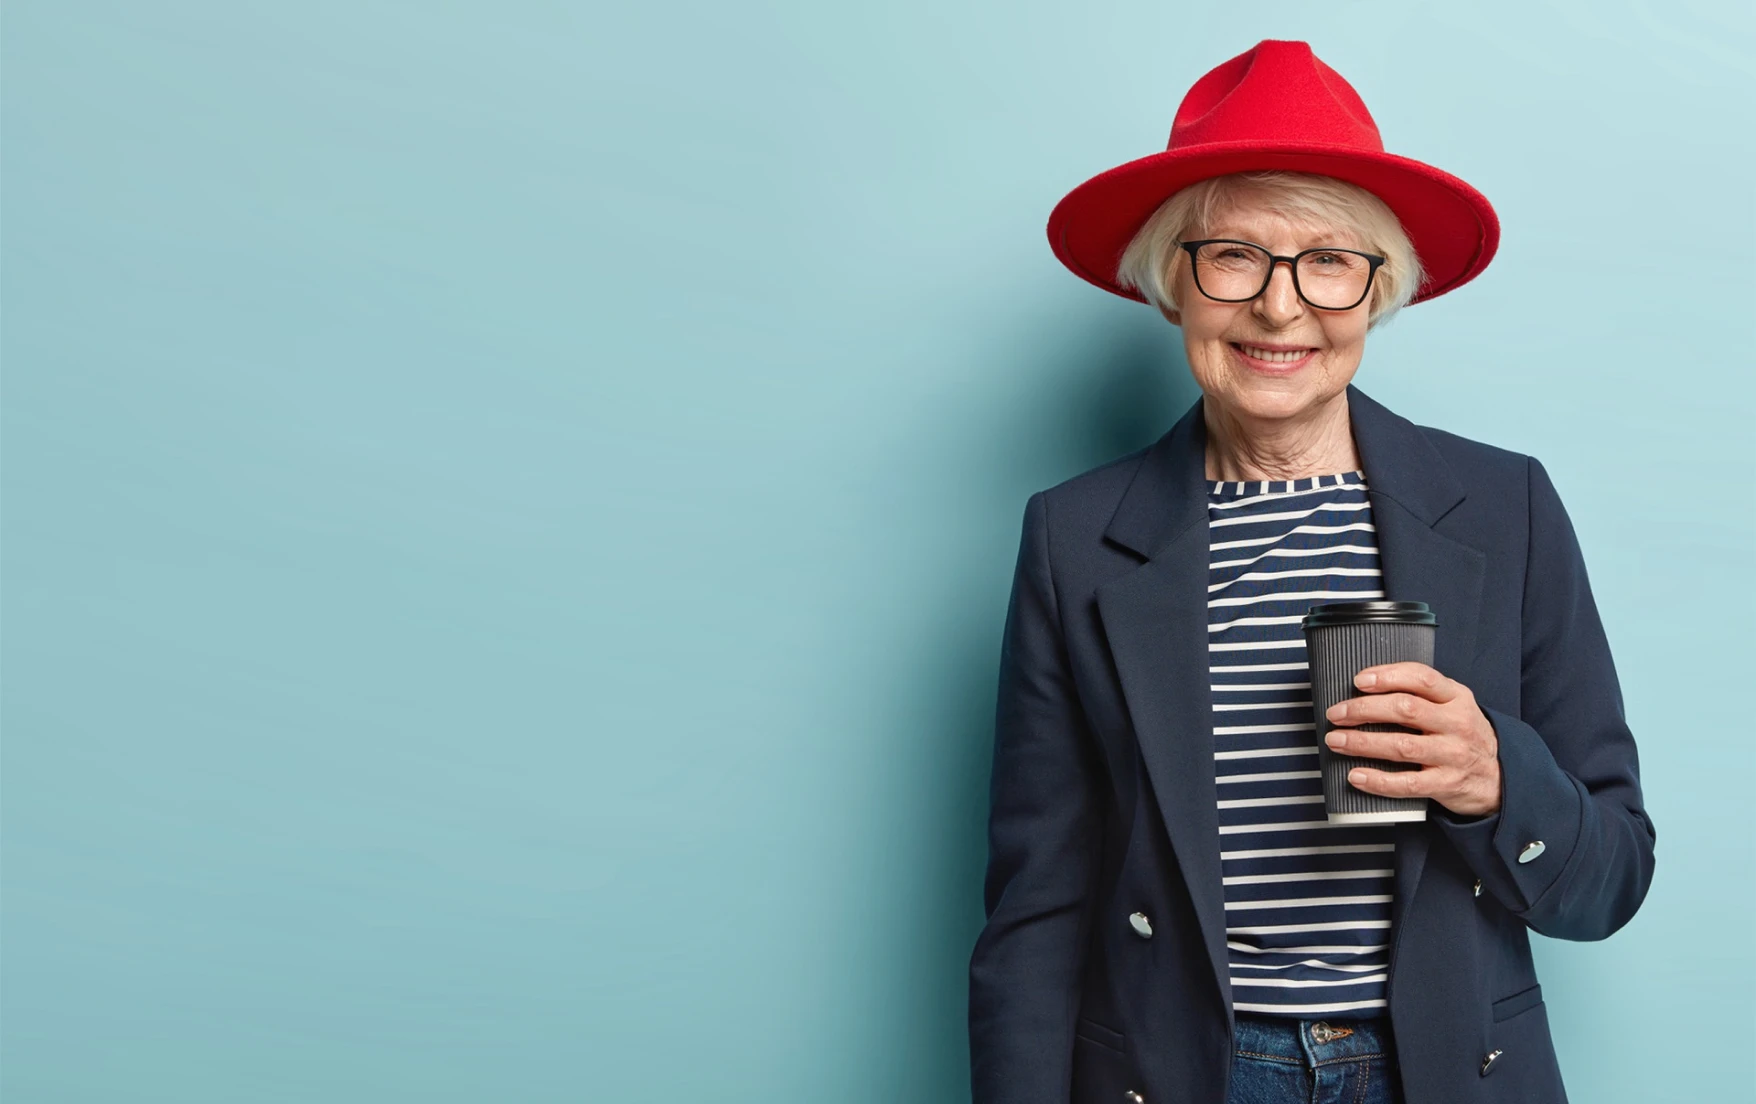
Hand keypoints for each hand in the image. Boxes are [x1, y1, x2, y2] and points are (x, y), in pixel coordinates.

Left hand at [1322, 662, 1502, 817]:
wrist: (1499, 778)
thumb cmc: (1463, 735)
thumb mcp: (1453, 705)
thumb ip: (1421, 694)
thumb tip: (1367, 687)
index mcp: (1456, 697)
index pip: (1421, 678)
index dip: (1388, 676)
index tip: (1359, 680)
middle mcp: (1456, 723)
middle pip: (1405, 709)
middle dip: (1364, 709)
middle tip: (1336, 713)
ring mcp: (1453, 755)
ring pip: (1402, 746)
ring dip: (1362, 742)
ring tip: (1336, 740)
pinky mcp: (1446, 784)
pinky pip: (1407, 783)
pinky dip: (1378, 781)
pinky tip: (1356, 776)